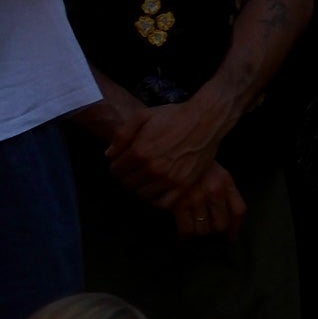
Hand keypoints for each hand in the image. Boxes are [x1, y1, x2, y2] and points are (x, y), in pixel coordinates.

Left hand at [105, 96, 224, 203]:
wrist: (206, 120)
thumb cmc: (173, 116)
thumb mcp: (142, 116)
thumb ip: (121, 135)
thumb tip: (109, 154)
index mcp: (139, 152)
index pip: (116, 170)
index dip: (118, 165)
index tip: (125, 161)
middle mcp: (152, 168)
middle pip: (127, 183)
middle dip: (128, 176)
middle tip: (137, 169)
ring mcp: (169, 179)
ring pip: (142, 194)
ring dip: (141, 187)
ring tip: (148, 177)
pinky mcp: (183, 185)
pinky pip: (163, 203)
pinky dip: (157, 199)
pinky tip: (159, 189)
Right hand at [163, 163, 245, 238]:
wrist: (170, 153)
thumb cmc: (192, 165)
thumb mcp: (215, 171)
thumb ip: (225, 191)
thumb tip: (229, 220)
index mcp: (226, 181)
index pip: (239, 211)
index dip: (235, 228)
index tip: (231, 237)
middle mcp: (214, 190)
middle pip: (221, 224)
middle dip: (214, 230)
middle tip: (206, 228)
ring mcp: (196, 197)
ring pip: (204, 229)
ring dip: (199, 231)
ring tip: (193, 226)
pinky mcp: (178, 203)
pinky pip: (186, 229)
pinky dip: (184, 233)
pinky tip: (182, 229)